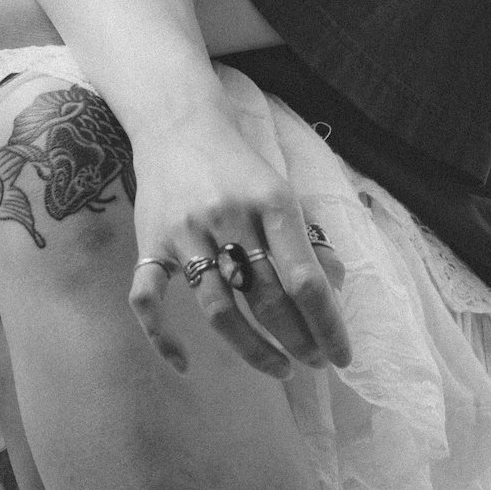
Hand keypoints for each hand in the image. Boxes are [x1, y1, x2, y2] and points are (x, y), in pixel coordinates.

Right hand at [127, 95, 350, 381]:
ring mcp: (186, 232)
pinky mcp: (151, 242)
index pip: (305, 278)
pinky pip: (148, 298)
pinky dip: (162, 336)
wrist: (178, 122)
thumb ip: (305, 239)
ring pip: (219, 308)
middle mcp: (229, 216)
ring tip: (279, 367)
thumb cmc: (238, 163)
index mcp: (271, 201)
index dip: (327, 324)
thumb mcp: (280, 190)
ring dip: (252, 348)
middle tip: (315, 362)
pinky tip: (185, 362)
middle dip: (297, 340)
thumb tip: (333, 291)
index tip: (342, 356)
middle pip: (266, 298)